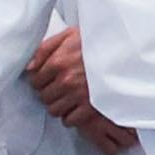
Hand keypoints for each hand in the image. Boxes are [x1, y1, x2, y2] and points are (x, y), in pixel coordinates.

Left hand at [27, 26, 131, 154]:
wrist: (126, 50)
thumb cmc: (98, 41)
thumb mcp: (70, 35)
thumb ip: (45, 48)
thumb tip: (29, 67)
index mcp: (58, 62)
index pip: (35, 81)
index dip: (40, 80)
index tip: (48, 79)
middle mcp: (66, 80)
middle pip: (44, 97)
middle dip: (49, 93)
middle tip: (59, 87)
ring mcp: (78, 95)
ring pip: (54, 110)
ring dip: (59, 105)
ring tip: (68, 97)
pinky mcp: (91, 108)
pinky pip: (70, 120)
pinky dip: (71, 115)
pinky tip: (76, 106)